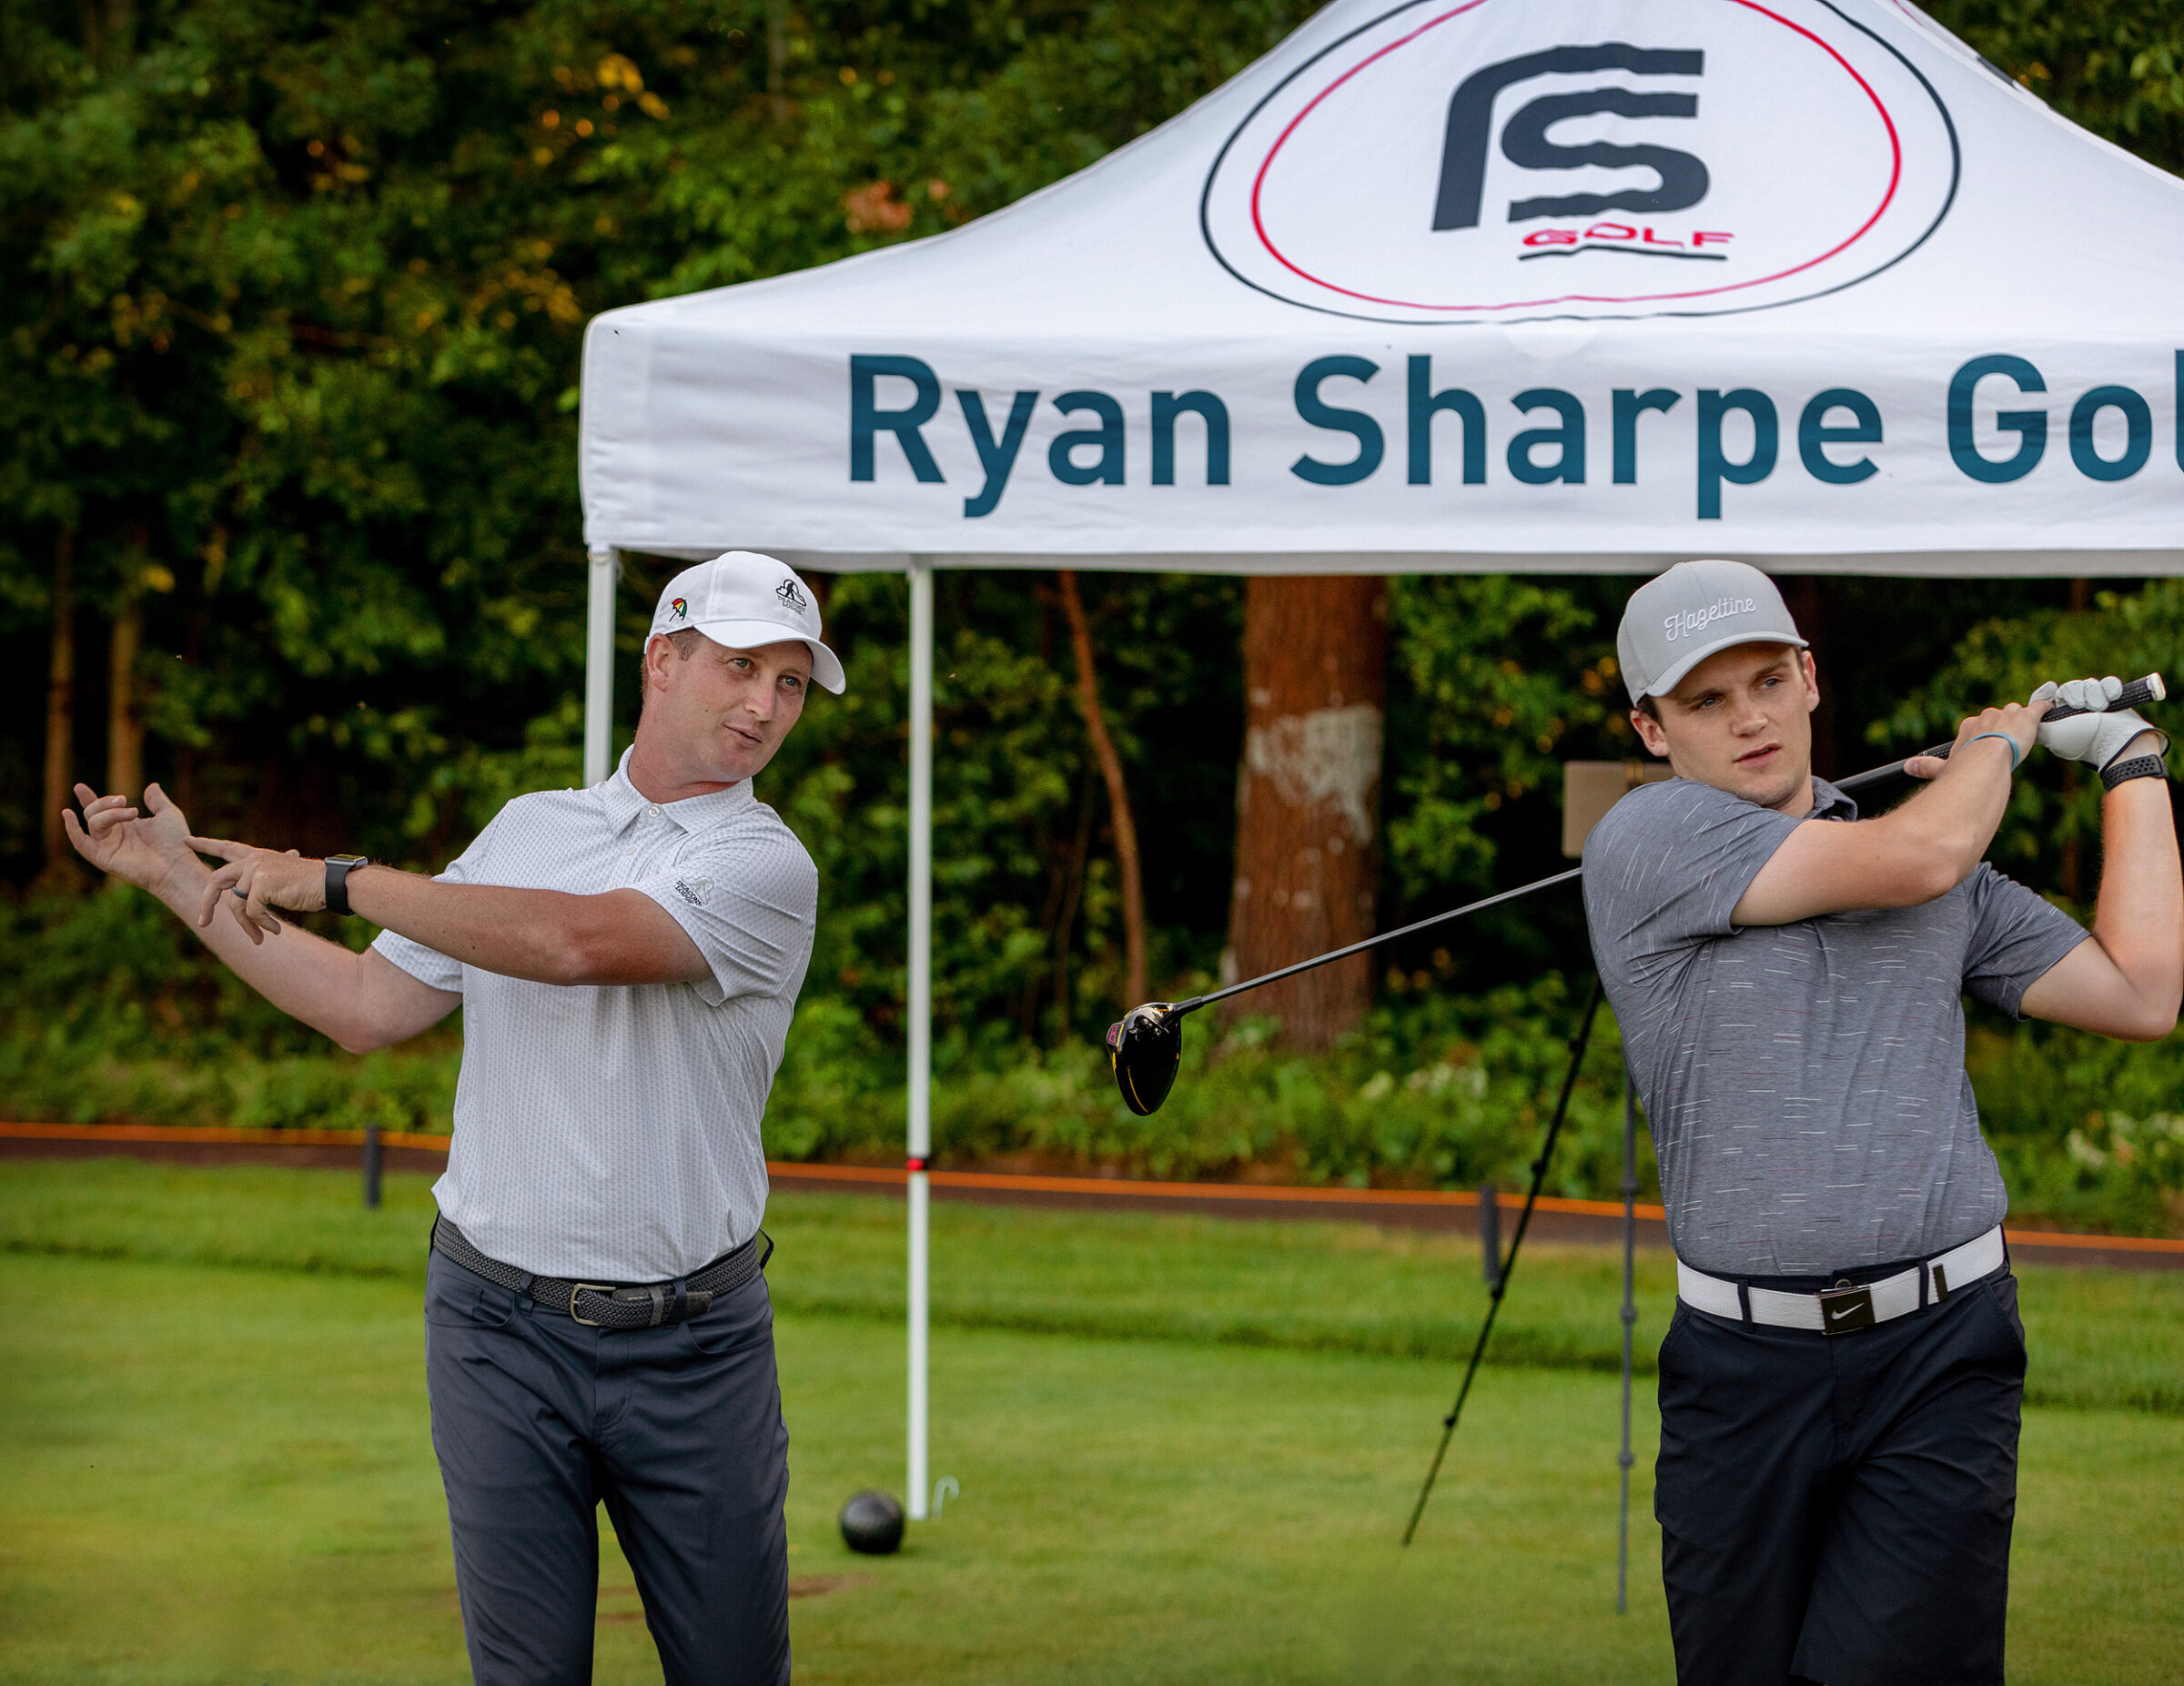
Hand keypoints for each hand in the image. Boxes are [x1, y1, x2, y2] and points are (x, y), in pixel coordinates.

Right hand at [62, 782, 201, 896]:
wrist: (177, 864)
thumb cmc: (176, 843)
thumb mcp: (168, 814)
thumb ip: (157, 800)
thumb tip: (152, 786)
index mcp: (127, 826)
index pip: (101, 811)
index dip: (89, 799)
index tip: (79, 787)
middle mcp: (114, 836)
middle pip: (93, 813)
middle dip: (105, 802)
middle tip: (124, 799)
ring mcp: (108, 847)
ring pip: (94, 822)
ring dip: (110, 813)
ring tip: (133, 812)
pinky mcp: (103, 858)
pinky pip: (81, 843)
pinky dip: (72, 829)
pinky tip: (67, 814)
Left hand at [188, 837, 326, 943]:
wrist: (330, 884)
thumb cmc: (312, 885)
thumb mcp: (282, 878)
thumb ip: (263, 882)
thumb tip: (248, 900)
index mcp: (258, 856)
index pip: (227, 848)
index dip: (206, 844)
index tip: (187, 840)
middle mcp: (253, 859)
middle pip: (216, 880)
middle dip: (206, 904)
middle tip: (202, 922)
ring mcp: (256, 870)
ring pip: (235, 904)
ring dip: (246, 925)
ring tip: (258, 938)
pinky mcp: (261, 884)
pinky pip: (252, 912)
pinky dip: (261, 925)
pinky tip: (275, 930)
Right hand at [1904, 701, 2041, 780]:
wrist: (1987, 760)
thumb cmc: (1964, 767)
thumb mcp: (1943, 768)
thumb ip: (1926, 766)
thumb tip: (1906, 767)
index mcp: (1970, 725)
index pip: (1979, 724)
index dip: (1985, 735)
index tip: (1986, 746)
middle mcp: (1988, 715)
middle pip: (1999, 716)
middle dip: (2003, 727)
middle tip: (2005, 745)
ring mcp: (2008, 715)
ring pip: (2017, 713)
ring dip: (2020, 722)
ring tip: (2024, 736)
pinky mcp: (2027, 717)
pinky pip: (2038, 707)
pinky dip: (2043, 708)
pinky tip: (2048, 708)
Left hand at [2033, 676, 2163, 769]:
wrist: (2115, 742)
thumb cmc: (2082, 740)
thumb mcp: (2052, 736)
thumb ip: (2038, 725)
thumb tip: (2025, 719)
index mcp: (2059, 718)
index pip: (2049, 699)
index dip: (2047, 692)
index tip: (2050, 688)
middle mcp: (2076, 710)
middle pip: (2069, 688)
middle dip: (2074, 694)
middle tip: (2080, 705)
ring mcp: (2095, 703)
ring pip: (2087, 684)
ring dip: (2092, 693)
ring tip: (2098, 706)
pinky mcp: (2112, 698)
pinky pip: (2108, 683)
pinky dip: (2109, 688)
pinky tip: (2110, 697)